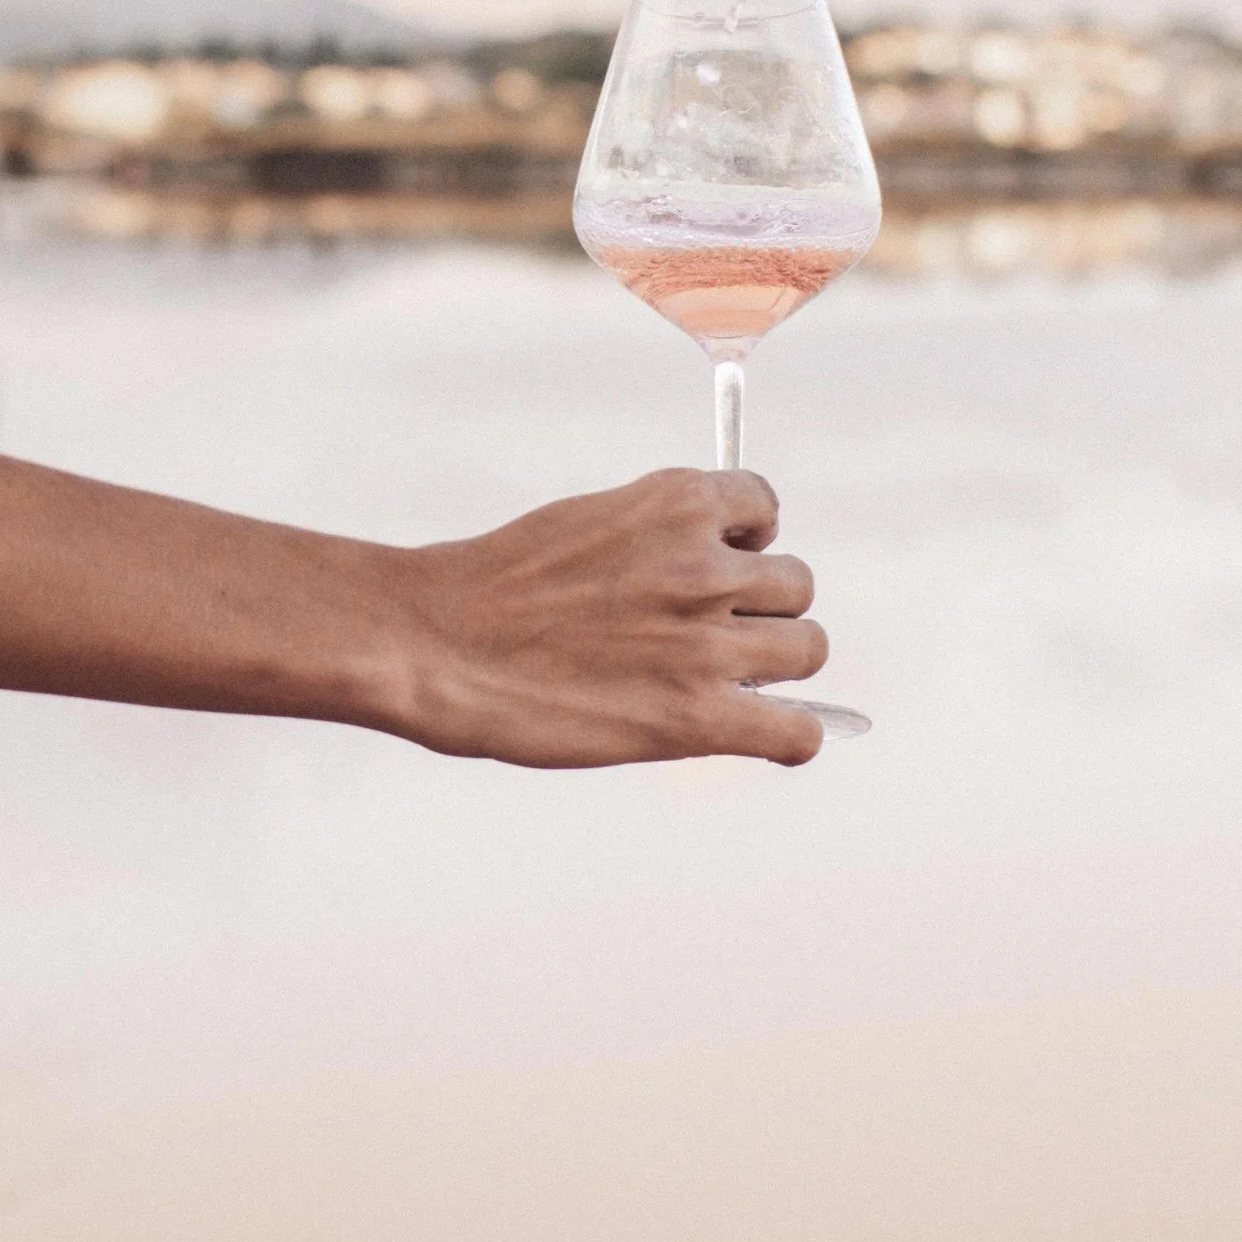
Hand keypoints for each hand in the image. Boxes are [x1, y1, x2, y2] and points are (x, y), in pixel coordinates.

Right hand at [389, 468, 827, 766]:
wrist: (435, 640)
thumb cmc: (494, 587)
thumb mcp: (591, 523)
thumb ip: (659, 539)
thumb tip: (716, 570)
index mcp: (676, 504)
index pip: (763, 508)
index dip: (745, 542)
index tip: (724, 564)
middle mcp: (704, 566)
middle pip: (794, 585)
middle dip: (759, 608)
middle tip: (710, 634)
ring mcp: (706, 641)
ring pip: (805, 649)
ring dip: (772, 665)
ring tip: (722, 680)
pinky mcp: (695, 715)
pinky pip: (796, 732)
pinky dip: (793, 736)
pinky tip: (768, 737)